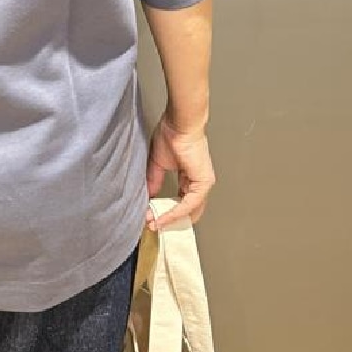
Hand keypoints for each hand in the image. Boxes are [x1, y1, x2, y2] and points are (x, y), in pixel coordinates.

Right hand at [145, 114, 215, 232]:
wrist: (179, 124)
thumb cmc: (171, 136)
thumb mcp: (158, 163)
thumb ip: (154, 180)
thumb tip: (148, 196)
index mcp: (190, 177)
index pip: (181, 201)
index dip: (167, 211)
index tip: (152, 217)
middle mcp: (199, 183)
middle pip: (188, 210)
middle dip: (171, 220)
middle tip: (154, 227)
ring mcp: (203, 184)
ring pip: (188, 210)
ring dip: (170, 219)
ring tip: (155, 224)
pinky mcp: (203, 184)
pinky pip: (189, 204)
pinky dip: (175, 212)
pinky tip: (162, 217)